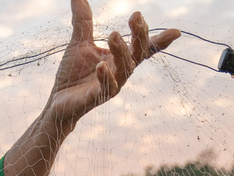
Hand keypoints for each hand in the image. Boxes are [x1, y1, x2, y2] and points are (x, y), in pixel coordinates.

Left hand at [46, 2, 179, 125]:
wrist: (57, 100)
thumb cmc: (73, 73)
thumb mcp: (79, 43)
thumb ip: (83, 21)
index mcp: (119, 58)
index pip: (143, 48)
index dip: (160, 41)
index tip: (176, 32)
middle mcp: (120, 72)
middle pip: (137, 54)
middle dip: (139, 36)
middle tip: (135, 17)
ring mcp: (111, 86)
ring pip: (124, 69)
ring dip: (121, 52)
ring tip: (114, 35)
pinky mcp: (96, 98)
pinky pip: (107, 88)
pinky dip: (106, 76)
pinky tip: (101, 65)